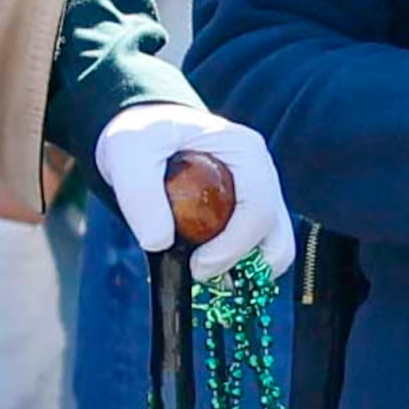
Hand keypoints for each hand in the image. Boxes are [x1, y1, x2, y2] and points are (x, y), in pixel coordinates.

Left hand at [93, 100, 293, 280]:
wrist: (144, 136)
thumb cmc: (142, 136)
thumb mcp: (130, 151)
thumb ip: (139, 192)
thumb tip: (159, 242)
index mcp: (245, 151)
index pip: (259, 210)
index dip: (232, 247)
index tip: (195, 267)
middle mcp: (262, 175)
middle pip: (278, 241)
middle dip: (244, 267)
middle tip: (198, 270)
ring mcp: (259, 198)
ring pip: (272, 254)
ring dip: (240, 272)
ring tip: (196, 267)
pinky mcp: (248, 217)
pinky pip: (254, 256)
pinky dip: (232, 270)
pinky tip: (197, 262)